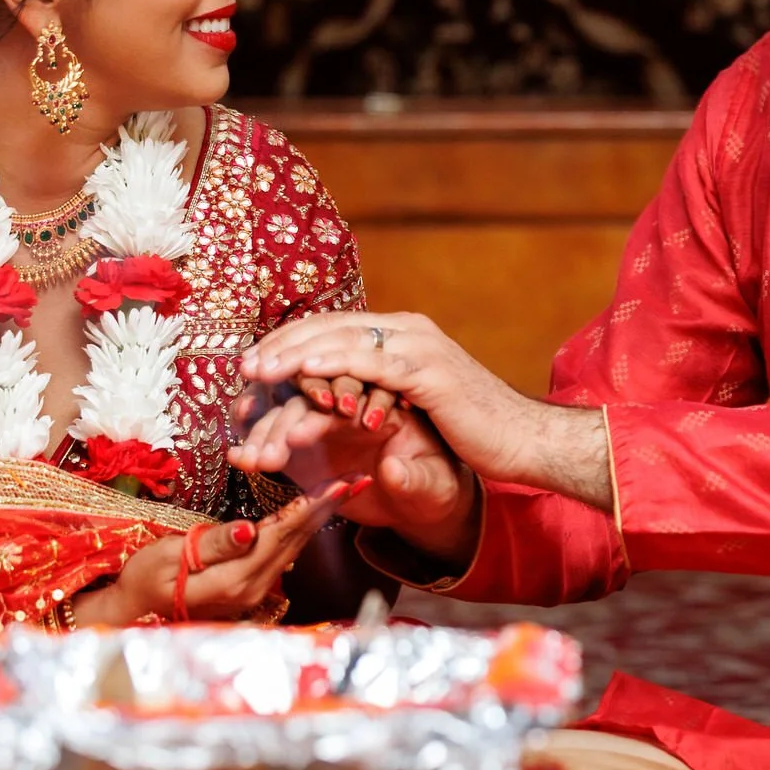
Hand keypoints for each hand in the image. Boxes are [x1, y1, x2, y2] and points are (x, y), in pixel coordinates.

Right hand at [71, 478, 367, 625]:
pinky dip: (301, 527)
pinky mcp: (249, 585)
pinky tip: (315, 512)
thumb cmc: (144, 580)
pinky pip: (281, 551)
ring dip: (320, 516)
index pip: (281, 535)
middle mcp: (253, 588)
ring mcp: (254, 590)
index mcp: (235, 580)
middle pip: (297, 540)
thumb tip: (247, 529)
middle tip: (361, 479)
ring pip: (293, 545)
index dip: (312, 507)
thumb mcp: (169, 559)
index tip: (341, 485)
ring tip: (347, 489)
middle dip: (330, 507)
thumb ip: (213, 545)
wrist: (132, 612)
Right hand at [231, 392, 479, 564]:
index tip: (309, 426)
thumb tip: (392, 470)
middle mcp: (353, 395)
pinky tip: (240, 458)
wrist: (422, 500)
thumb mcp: (434, 485)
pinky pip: (276, 432)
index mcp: (389, 391)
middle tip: (272, 448)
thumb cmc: (436, 486)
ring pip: (287, 409)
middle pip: (311, 389)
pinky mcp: (309, 438)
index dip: (332, 398)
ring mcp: (327, 415)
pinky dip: (257, 442)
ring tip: (251, 461)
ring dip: (267, 432)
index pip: (356, 379)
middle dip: (288, 419)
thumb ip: (415, 479)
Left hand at [235, 313, 564, 489]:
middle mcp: (407, 330)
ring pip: (343, 340)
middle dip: (283, 345)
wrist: (525, 441)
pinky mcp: (427, 370)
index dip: (291, 342)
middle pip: (331, 327)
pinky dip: (331, 363)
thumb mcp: (416, 407)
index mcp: (402, 335)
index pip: (335, 328)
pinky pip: (369, 363)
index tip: (255, 362)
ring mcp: (418, 346)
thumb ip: (380, 393)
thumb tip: (344, 397)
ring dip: (295, 354)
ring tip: (259, 370)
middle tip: (244, 365)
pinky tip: (300, 372)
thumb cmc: (473, 432)